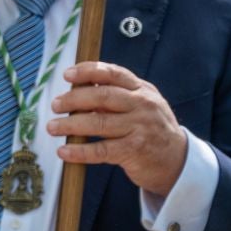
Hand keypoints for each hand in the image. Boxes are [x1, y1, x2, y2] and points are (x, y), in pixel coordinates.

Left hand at [47, 62, 188, 196]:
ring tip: (53, 127)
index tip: (67, 75)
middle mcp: (143, 105)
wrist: (177, 159)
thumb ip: (116, 97)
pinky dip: (79, 151)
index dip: (88, 71)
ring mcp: (139, 128)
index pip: (113, 73)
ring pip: (98, 123)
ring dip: (70, 125)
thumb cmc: (151, 129)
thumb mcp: (141, 106)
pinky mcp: (134, 151)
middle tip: (55, 105)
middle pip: (103, 97)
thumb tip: (78, 91)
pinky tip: (64, 152)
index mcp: (142, 90)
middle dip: (74, 99)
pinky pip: (101, 150)